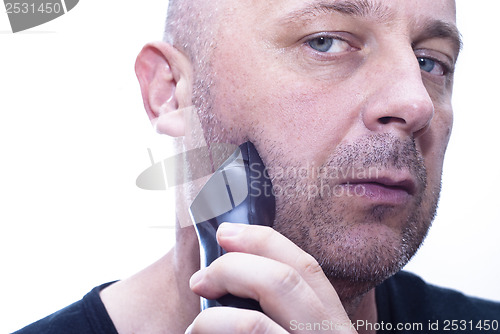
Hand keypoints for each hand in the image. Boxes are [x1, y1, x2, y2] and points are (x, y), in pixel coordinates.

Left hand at [185, 223, 357, 332]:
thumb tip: (237, 273)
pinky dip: (212, 328)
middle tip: (201, 278)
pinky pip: (250, 333)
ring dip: (215, 314)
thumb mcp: (302, 332)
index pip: (308, 268)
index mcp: (334, 325)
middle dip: (235, 267)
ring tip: (196, 325)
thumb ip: (285, 310)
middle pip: (288, 279)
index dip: (265, 241)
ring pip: (259, 316)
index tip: (227, 233)